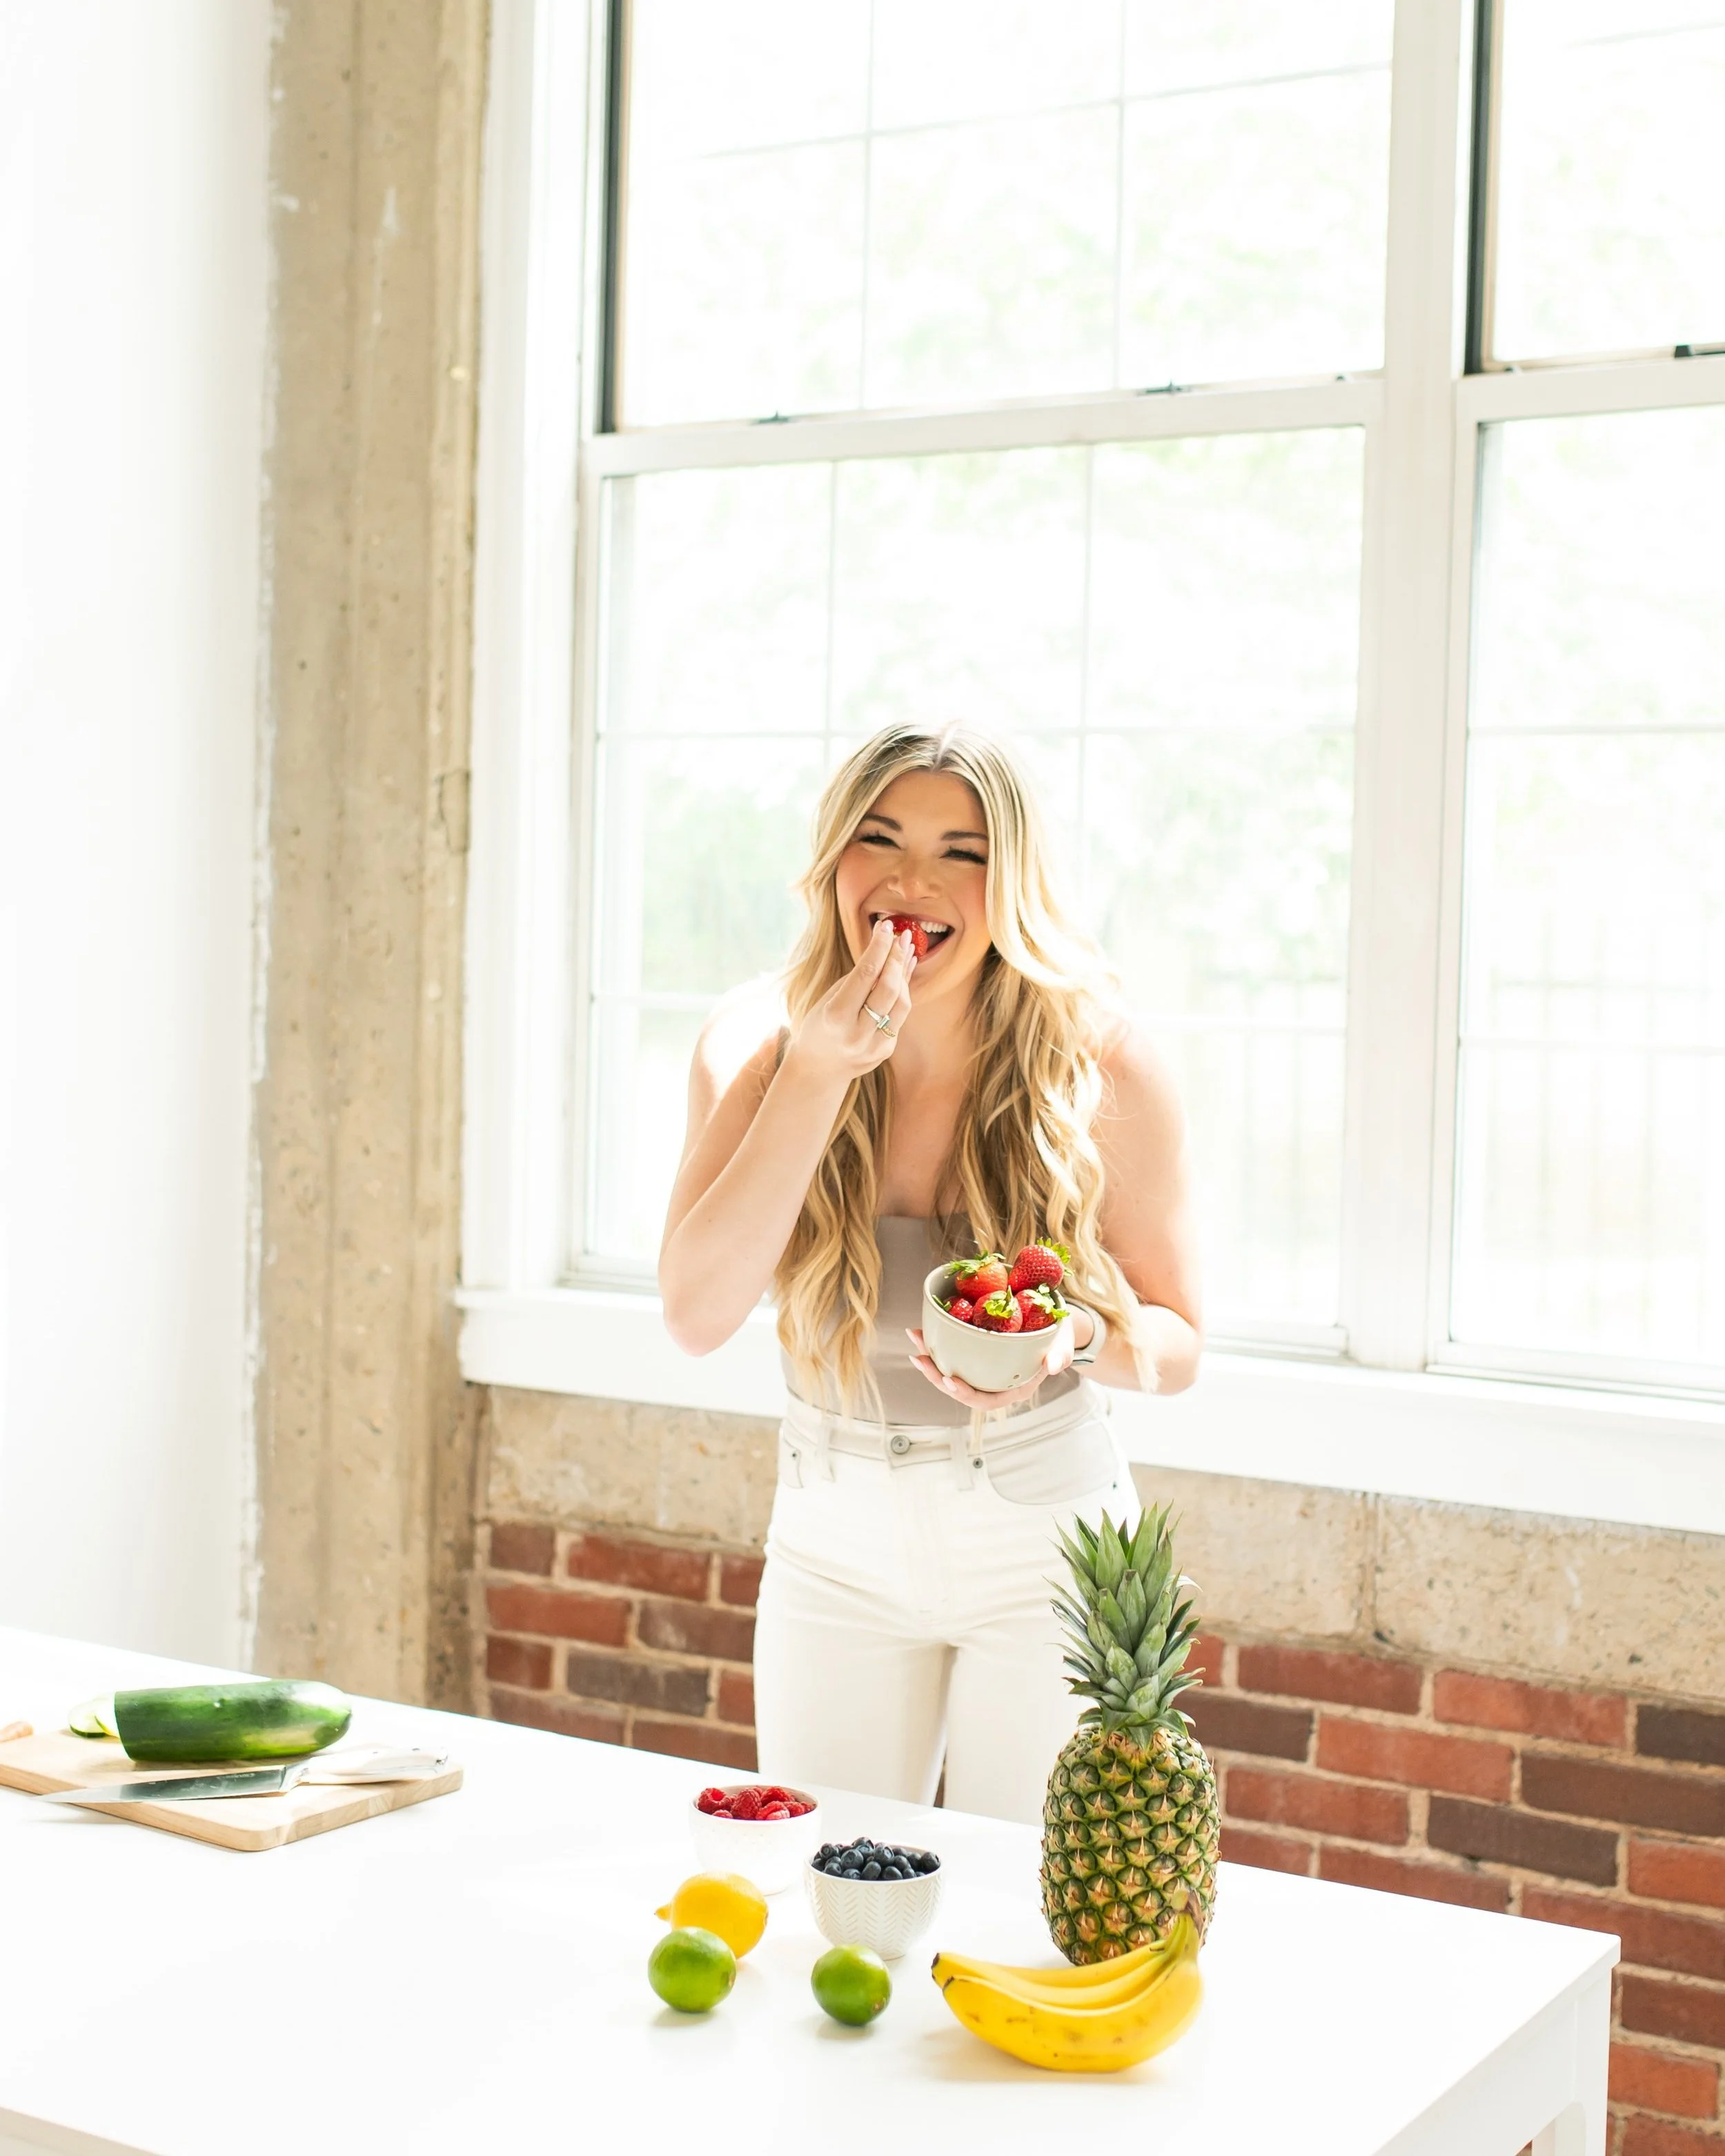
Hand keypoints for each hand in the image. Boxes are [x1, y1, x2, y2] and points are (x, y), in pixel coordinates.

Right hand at [784, 920, 915, 1087]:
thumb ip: (857, 979)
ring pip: (902, 1002)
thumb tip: (885, 949)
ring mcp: (875, 1045)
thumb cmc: (819, 1026)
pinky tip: (904, 972)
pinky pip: (900, 1014)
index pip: (865, 975)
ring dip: (905, 972)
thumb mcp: (828, 999)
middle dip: (897, 957)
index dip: (879, 948)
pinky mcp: (886, 1049)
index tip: (886, 926)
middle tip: (902, 934)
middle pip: (888, 989)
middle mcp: (857, 1033)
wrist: (819, 1069)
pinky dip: (904, 990)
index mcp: (836, 1017)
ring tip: (906, 948)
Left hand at [904, 1322, 1076, 1412]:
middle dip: (936, 1376)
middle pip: (960, 1388)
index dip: (965, 1393)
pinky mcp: (977, 1356)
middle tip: (919, 1357)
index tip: (948, 1379)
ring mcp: (984, 1371)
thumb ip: (1060, 1356)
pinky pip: (954, 1356)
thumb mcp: (1062, 1346)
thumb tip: (1053, 1366)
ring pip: (952, 1372)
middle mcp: (994, 1384)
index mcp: (1013, 1389)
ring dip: (930, 1358)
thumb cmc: (1058, 1340)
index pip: (985, 1400)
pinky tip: (925, 1330)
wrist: (1053, 1328)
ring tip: (915, 1339)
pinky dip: (938, 1345)